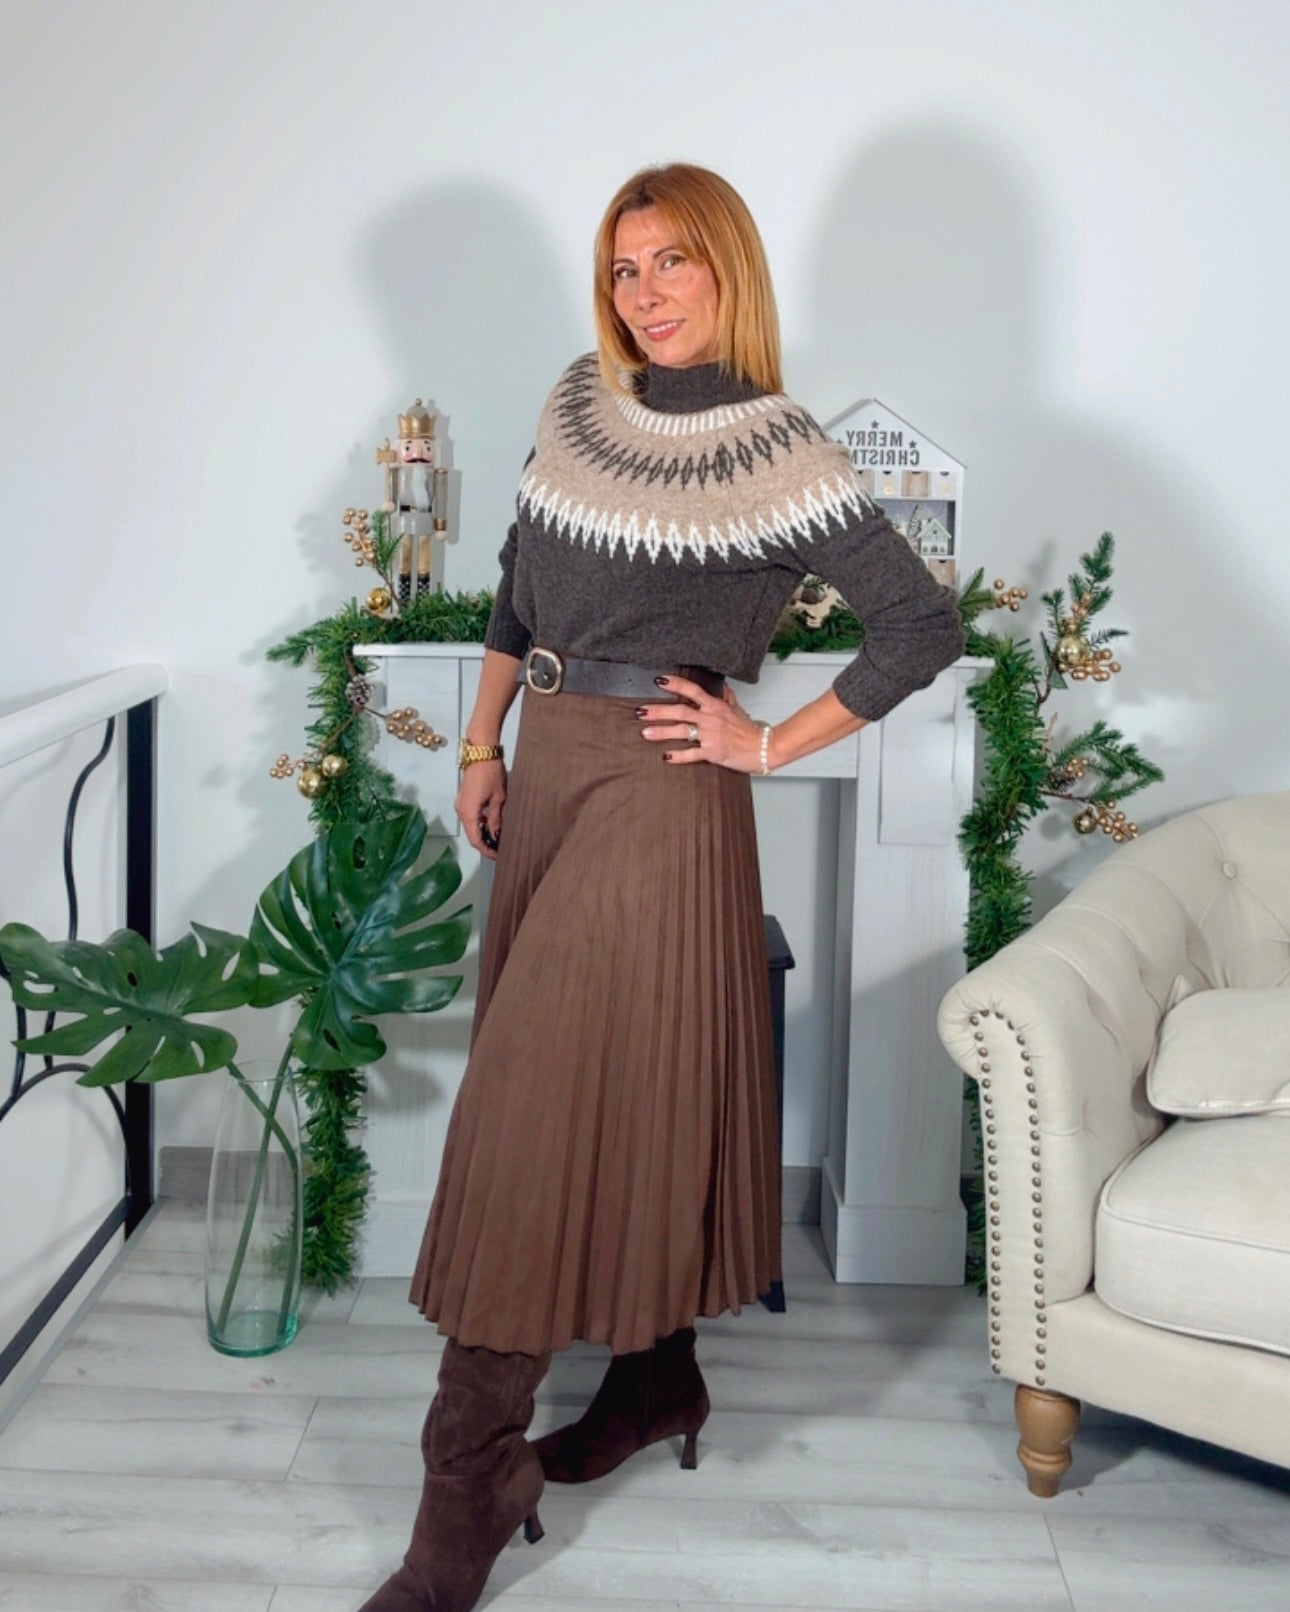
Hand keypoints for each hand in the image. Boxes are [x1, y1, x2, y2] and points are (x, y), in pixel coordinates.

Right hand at [454, 759, 506, 858]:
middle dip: (485, 844)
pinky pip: (471, 817)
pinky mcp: (463, 799)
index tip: (498, 856)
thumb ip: (495, 819)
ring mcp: (461, 805)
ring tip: (498, 839)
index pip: (475, 840)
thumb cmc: (492, 774)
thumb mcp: (498, 799)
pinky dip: (480, 824)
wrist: (481, 753)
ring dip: (483, 834)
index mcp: (468, 813)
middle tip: (500, 850)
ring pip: (471, 826)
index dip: (486, 850)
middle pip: (471, 835)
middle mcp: (461, 811)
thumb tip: (496, 836)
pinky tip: (492, 825)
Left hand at [636, 676, 771, 772]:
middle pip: (681, 711)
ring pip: (682, 731)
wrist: (763, 748)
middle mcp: (711, 719)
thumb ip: (726, 698)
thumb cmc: (750, 730)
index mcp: (715, 706)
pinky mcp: (712, 752)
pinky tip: (666, 757)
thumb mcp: (737, 709)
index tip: (659, 681)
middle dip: (658, 711)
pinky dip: (678, 756)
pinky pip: (692, 754)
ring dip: (662, 732)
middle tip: (640, 711)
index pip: (693, 690)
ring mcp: (711, 736)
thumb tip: (722, 686)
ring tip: (645, 733)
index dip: (676, 684)